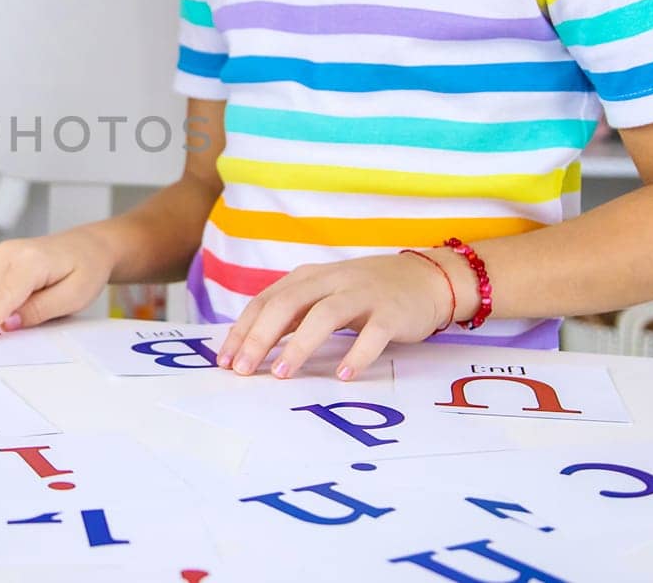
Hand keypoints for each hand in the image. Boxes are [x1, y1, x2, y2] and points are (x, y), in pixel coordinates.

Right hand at [0, 228, 113, 343]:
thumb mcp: (73, 298)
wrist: (86, 248)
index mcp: (30, 260)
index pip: (0, 297)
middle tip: (27, 318)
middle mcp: (7, 253)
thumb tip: (6, 324)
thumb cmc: (85, 270)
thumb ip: (38, 311)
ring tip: (22, 306)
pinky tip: (1, 303)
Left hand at [216, 252, 459, 381]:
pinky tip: (343, 375)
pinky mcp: (393, 311)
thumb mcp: (323, 294)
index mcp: (308, 277)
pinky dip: (357, 353)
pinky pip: (373, 333)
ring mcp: (363, 294)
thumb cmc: (365, 292)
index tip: (226, 360)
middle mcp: (332, 280)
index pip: (266, 301)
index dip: (243, 330)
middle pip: (288, 304)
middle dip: (261, 337)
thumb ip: (292, 313)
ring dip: (301, 344)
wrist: (426, 278)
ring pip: (325, 315)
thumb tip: (250, 344)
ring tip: (283, 373)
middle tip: (244, 370)